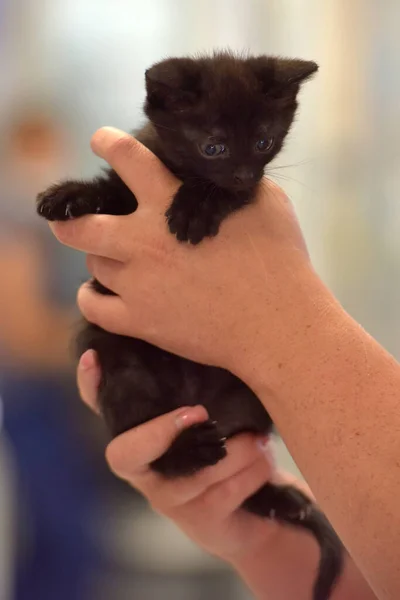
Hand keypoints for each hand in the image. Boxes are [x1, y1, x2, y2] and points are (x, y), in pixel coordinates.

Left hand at [49, 127, 328, 388]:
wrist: (277, 325)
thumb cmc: (279, 261)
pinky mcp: (141, 321)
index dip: (108, 143)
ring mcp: (139, 284)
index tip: (101, 141)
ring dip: (99, 258)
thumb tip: (215, 171)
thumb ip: (228, 183)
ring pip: (93, 264)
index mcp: (171, 205)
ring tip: (108, 259)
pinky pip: (93, 308)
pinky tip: (96, 293)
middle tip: (64, 217)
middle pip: (83, 226)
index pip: (127, 159)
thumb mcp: (265, 202)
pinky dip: (90, 298)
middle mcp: (145, 241)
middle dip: (69, 218)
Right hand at [77, 350, 376, 599]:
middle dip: (161, 433)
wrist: (257, 506)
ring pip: (195, 471)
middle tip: (198, 412)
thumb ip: (202, 385)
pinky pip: (225, 491)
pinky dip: (252, 470)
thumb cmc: (231, 443)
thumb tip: (208, 340)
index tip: (93, 357)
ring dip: (238, 450)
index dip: (91, 386)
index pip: (101, 408)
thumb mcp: (216, 409)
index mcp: (143, 432)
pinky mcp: (198, 521)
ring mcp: (168, 498)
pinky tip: (263, 459)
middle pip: (125, 454)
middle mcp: (145, 467)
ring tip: (259, 438)